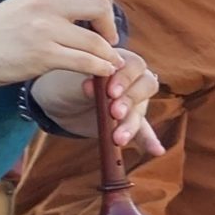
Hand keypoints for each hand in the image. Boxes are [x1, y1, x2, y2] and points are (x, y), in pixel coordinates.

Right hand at [0, 0, 122, 88]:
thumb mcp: (24, 4)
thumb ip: (53, 1)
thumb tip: (89, 4)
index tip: (104, 13)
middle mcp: (44, 4)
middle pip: (101, 6)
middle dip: (111, 25)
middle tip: (109, 39)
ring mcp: (44, 30)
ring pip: (96, 41)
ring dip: (109, 54)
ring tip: (109, 61)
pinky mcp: (43, 55)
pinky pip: (86, 62)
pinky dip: (101, 68)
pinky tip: (103, 71)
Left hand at [28, 47, 163, 153]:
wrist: (58, 102)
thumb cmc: (65, 84)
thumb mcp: (72, 80)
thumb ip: (86, 82)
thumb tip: (91, 87)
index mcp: (120, 63)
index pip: (135, 65)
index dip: (126, 78)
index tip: (110, 92)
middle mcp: (133, 81)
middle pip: (145, 86)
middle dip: (130, 101)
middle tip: (114, 113)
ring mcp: (133, 103)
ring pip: (140, 112)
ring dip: (131, 125)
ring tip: (118, 139)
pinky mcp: (129, 122)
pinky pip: (143, 131)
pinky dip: (149, 141)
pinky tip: (157, 150)